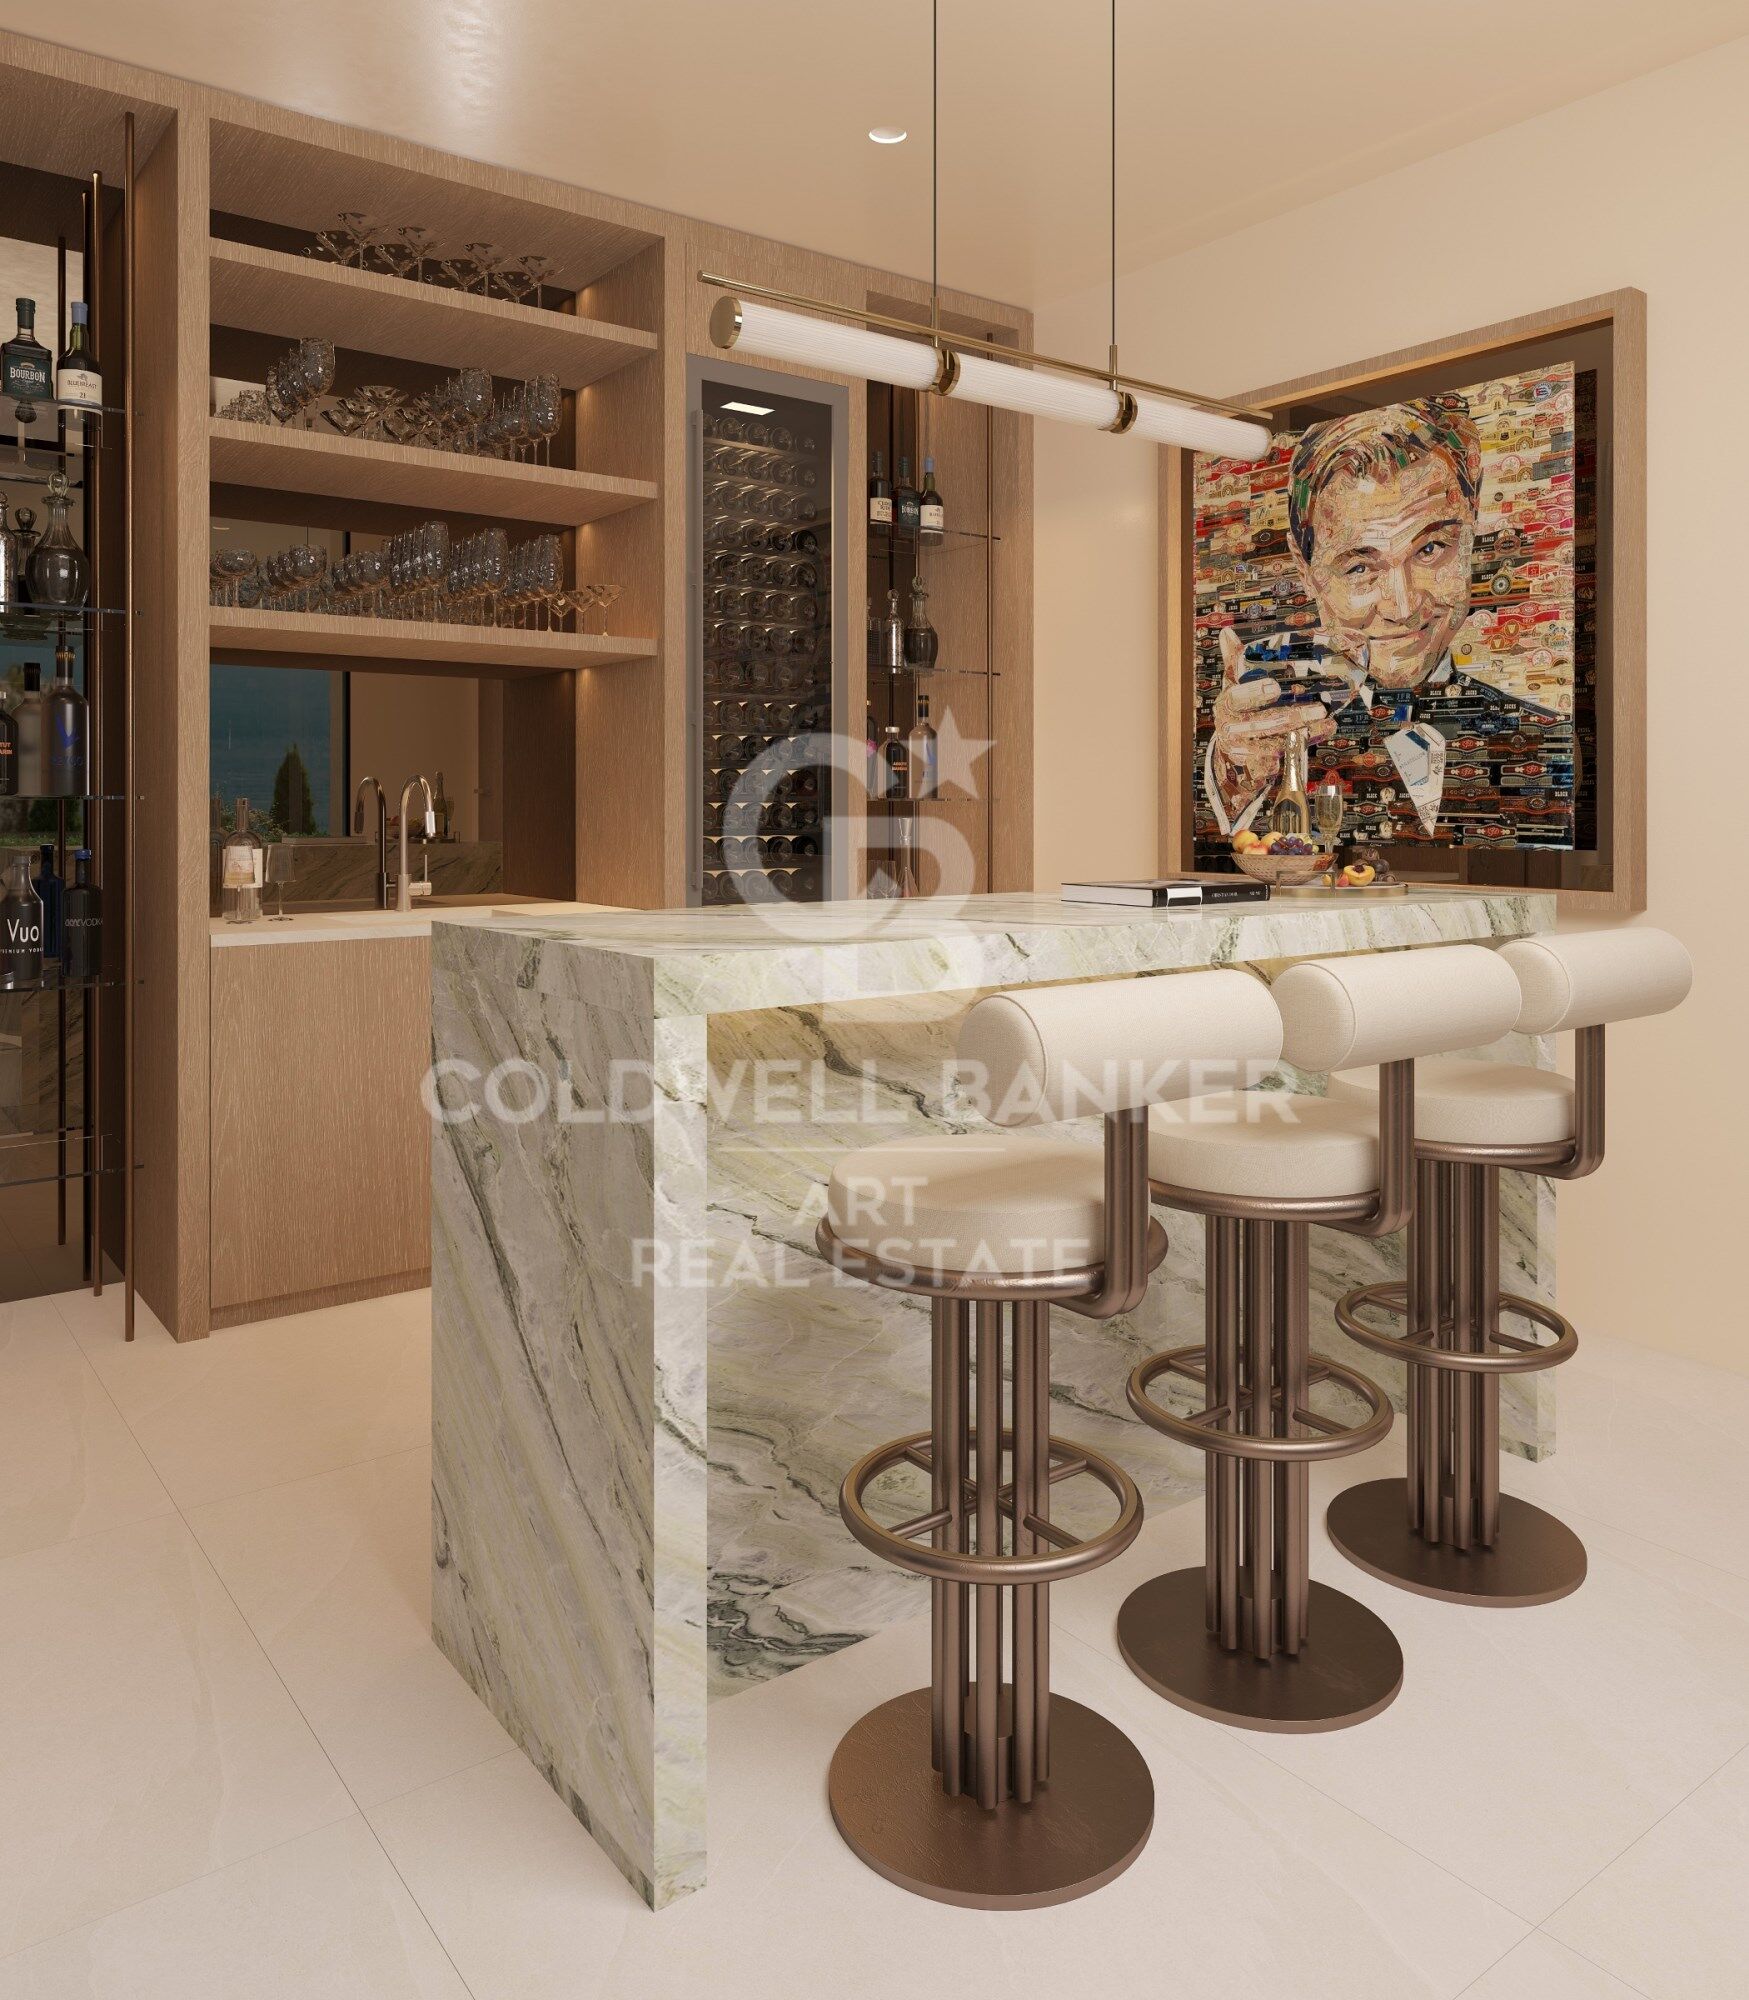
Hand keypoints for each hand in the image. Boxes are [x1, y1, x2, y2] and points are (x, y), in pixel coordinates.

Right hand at [1210, 627, 1334, 821]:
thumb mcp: (1235, 684)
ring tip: (1326, 720)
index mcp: (1225, 705)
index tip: (1275, 687)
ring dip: (1303, 732)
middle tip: (1319, 708)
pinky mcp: (1256, 765)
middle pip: (1261, 725)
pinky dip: (1302, 746)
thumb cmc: (1240, 709)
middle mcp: (1230, 729)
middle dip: (1292, 717)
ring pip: (1275, 744)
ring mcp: (1244, 750)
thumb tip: (1227, 632)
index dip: (1254, 694)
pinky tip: (1322, 732)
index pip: (1235, 699)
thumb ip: (1234, 660)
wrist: (1234, 747)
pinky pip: (1282, 758)